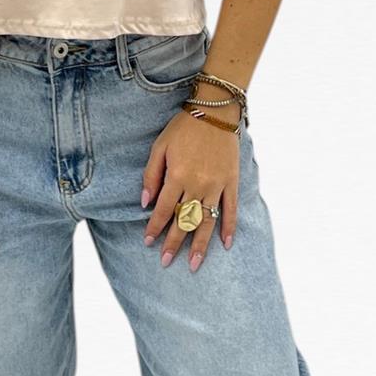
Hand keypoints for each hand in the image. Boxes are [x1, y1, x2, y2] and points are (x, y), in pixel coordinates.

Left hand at [141, 109, 238, 269]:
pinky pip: (230, 209)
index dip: (154, 227)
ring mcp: (216, 185)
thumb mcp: (159, 147)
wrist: (215, 111)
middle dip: (174, 243)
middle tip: (166, 262)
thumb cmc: (183, 128)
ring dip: (199, 245)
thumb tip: (144, 203)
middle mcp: (197, 184)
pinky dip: (229, 228)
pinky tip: (225, 244)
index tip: (148, 242)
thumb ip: (151, 176)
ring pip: (206, 221)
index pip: (164, 210)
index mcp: (177, 176)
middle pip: (184, 221)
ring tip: (194, 264)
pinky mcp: (231, 182)